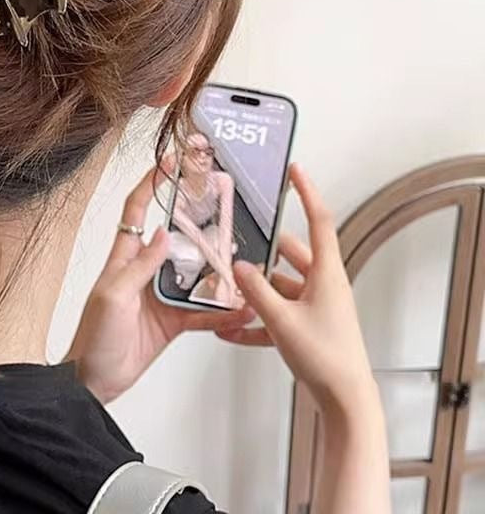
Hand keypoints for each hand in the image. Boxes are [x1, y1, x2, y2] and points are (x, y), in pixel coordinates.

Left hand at [65, 160, 254, 403]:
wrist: (94, 381)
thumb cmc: (92, 338)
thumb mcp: (114, 297)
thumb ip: (139, 267)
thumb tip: (162, 235)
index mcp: (124, 259)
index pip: (136, 211)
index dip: (151, 184)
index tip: (169, 163)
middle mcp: (145, 271)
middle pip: (176, 237)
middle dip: (198, 221)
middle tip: (223, 208)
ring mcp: (160, 295)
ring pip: (196, 273)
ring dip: (217, 270)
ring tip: (241, 263)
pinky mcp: (173, 320)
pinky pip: (202, 310)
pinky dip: (221, 310)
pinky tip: (238, 309)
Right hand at [218, 164, 377, 414]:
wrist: (345, 401)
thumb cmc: (326, 357)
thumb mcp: (282, 320)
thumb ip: (256, 291)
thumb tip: (238, 267)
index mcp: (326, 273)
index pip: (319, 220)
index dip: (307, 192)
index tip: (295, 171)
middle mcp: (323, 284)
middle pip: (290, 254)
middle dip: (263, 250)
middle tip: (239, 240)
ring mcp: (316, 305)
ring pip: (280, 285)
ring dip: (255, 289)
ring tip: (226, 289)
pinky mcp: (307, 326)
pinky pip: (277, 315)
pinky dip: (255, 320)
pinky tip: (229, 330)